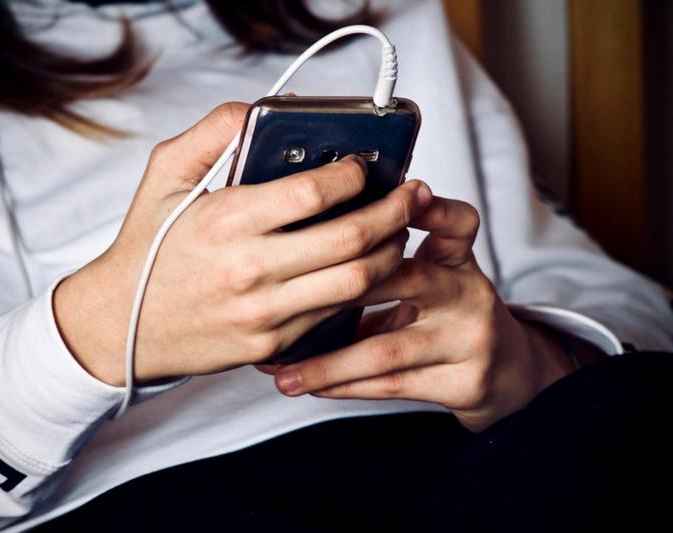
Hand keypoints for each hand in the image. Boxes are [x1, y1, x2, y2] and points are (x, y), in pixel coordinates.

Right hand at [53, 103, 431, 385]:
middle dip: (395, 211)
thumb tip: (259, 111)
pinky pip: (335, 315)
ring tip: (398, 231)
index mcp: (226, 221)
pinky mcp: (272, 346)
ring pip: (356, 282)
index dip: (354, 173)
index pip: (314, 192)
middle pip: (352, 238)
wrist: (121, 326)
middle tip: (411, 194)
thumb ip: (211, 133)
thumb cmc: (147, 247)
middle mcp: (250, 270)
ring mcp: (265, 313)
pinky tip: (368, 268)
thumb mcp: (164, 176)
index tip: (366, 164)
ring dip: (391, 252)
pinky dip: (362, 289)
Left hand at [262, 187, 588, 432]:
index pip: (455, 222)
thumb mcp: (433, 275)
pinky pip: (390, 386)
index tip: (400, 195)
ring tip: (284, 371)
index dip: (429, 208)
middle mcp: (467, 294)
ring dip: (327, 363)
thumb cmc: (448, 316)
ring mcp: (469, 340)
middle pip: (407, 280)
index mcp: (457, 259)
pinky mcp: (463, 382)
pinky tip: (311, 385)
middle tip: (288, 297)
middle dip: (340, 290)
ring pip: (386, 349)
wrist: (505, 371)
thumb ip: (386, 261)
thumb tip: (303, 252)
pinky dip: (344, 386)